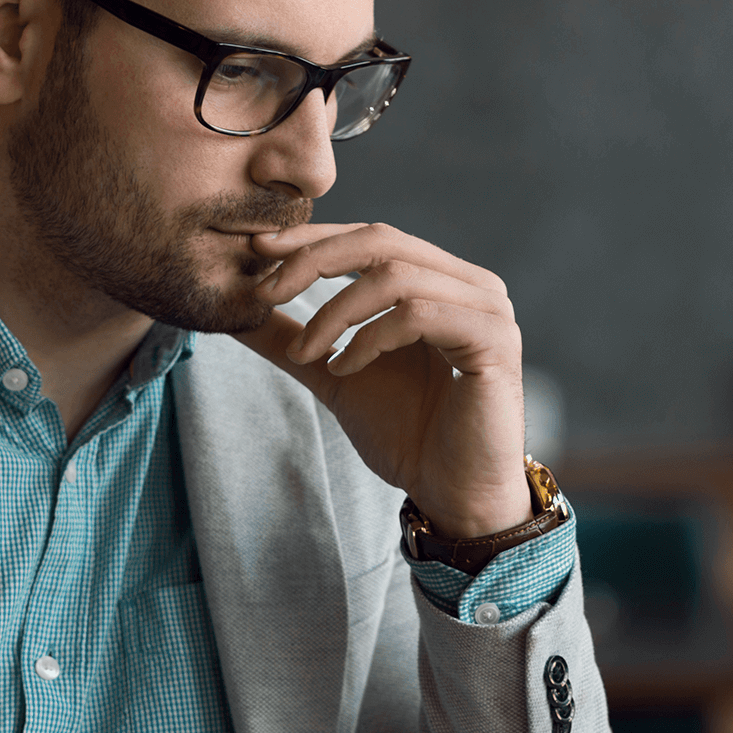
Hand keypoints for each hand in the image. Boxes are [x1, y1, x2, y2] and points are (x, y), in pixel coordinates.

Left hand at [240, 222, 530, 539]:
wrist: (454, 495)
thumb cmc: (409, 438)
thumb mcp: (337, 377)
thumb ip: (299, 338)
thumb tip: (238, 311)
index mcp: (443, 283)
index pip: (373, 238)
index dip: (315, 237)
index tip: (258, 250)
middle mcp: (472, 286)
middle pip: (382, 241)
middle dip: (314, 261)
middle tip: (265, 291)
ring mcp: (488, 310)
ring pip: (395, 276)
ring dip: (334, 312)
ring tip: (303, 352)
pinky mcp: (494, 340)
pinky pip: (418, 315)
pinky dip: (369, 338)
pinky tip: (344, 369)